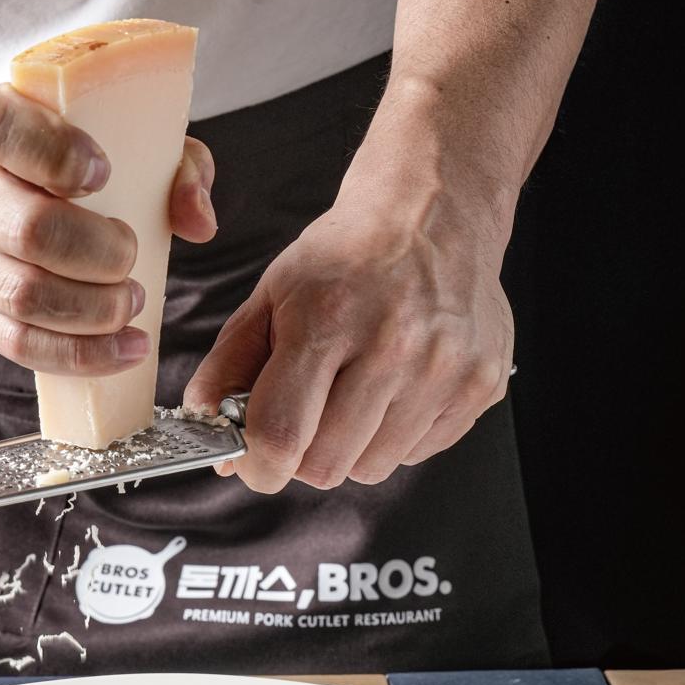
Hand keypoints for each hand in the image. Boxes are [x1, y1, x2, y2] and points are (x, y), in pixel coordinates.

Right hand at [0, 84, 215, 374]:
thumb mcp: (52, 121)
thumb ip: (149, 152)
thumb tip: (198, 218)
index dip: (58, 154)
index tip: (102, 171)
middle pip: (26, 230)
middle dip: (98, 252)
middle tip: (128, 253)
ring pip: (22, 297)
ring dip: (94, 309)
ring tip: (131, 302)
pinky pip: (16, 345)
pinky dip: (79, 355)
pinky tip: (123, 349)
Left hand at [184, 180, 513, 492]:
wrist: (433, 215)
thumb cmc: (345, 259)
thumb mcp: (270, 298)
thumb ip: (228, 367)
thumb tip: (205, 428)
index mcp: (327, 319)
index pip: (281, 434)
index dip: (257, 465)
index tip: (252, 461)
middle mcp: (394, 345)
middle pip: (326, 466)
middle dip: (301, 457)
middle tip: (302, 420)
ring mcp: (444, 369)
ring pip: (372, 468)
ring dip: (349, 448)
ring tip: (352, 394)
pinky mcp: (478, 385)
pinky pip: (417, 454)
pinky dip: (393, 437)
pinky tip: (392, 389)